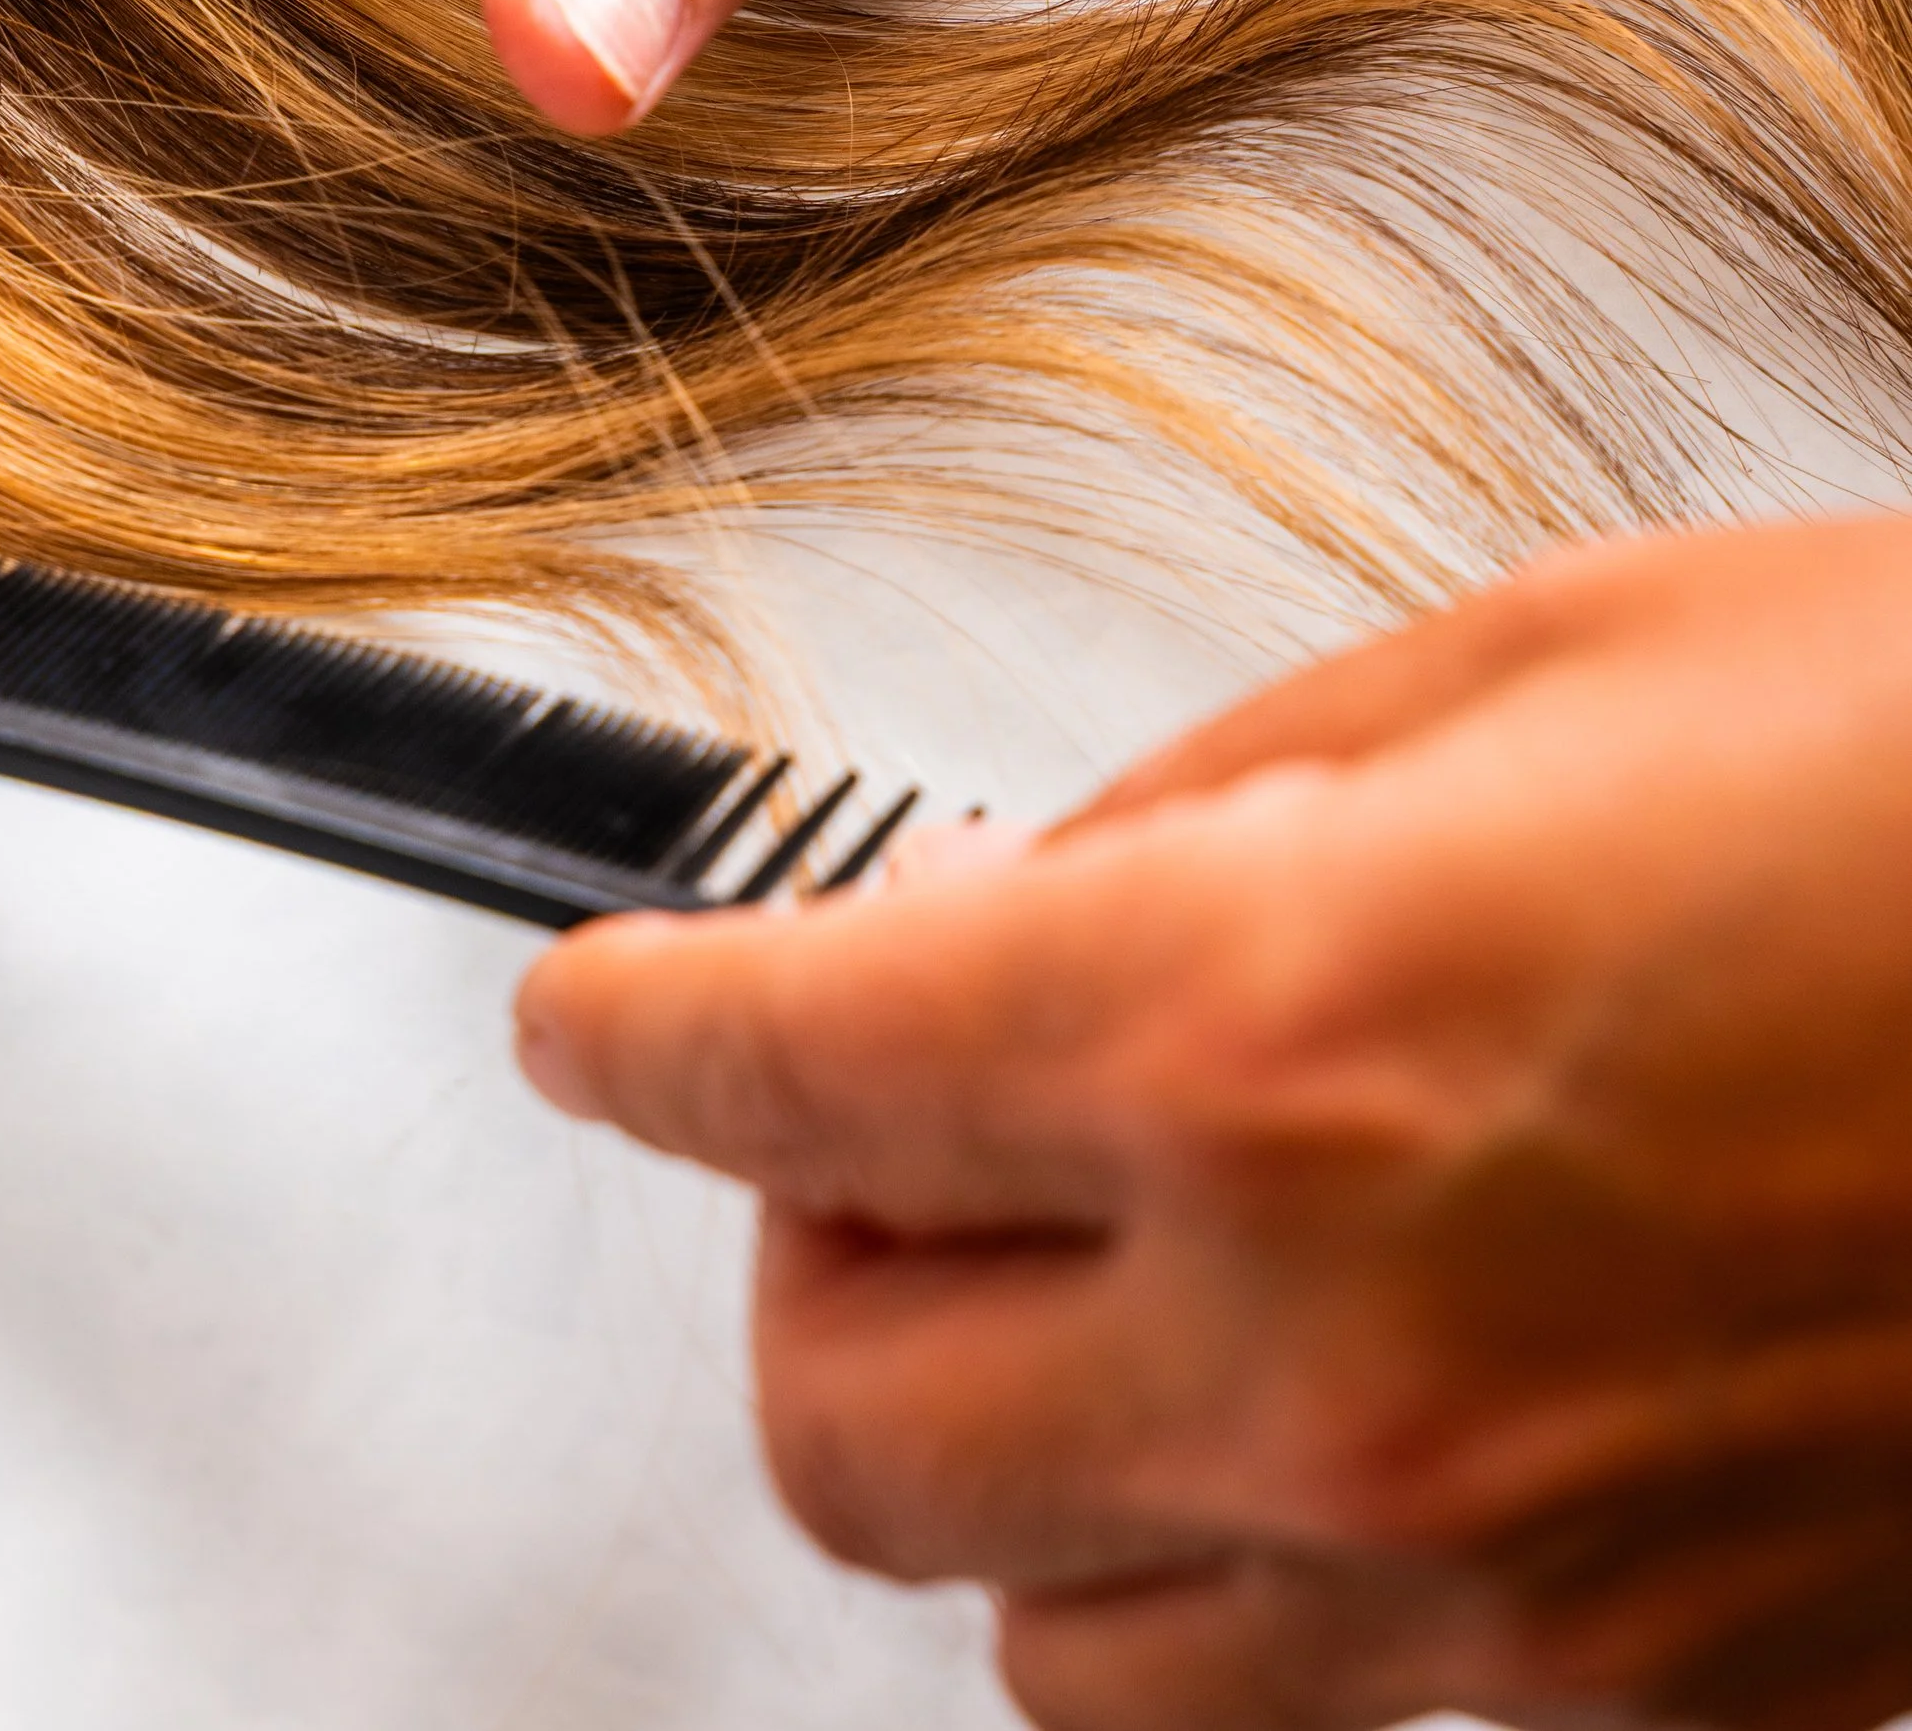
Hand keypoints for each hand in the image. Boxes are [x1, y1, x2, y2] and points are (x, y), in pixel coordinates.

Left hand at [517, 521, 1911, 1730]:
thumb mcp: (1547, 648)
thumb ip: (1217, 797)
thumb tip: (1011, 902)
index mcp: (1272, 1019)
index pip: (784, 1067)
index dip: (638, 1022)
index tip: (600, 1012)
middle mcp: (1346, 1344)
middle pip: (842, 1430)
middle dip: (809, 1263)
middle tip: (894, 1129)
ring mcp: (1510, 1582)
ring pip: (1045, 1641)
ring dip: (1018, 1455)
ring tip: (1119, 1282)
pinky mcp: (1673, 1710)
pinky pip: (1336, 1711)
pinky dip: (1270, 1570)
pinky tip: (1361, 1394)